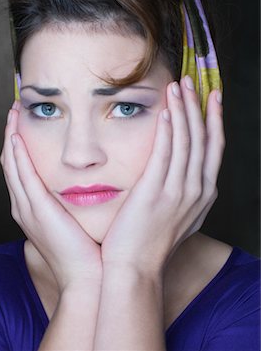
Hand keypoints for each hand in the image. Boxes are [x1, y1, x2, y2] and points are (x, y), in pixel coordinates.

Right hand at [0, 102, 102, 289]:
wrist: (88, 276)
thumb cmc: (87, 248)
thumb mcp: (74, 218)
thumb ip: (72, 198)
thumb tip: (85, 178)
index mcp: (32, 208)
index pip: (20, 168)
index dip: (18, 144)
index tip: (24, 122)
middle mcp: (24, 206)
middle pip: (11, 163)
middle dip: (10, 134)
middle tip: (14, 109)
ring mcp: (27, 208)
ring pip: (12, 165)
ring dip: (10, 137)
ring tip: (13, 112)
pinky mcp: (37, 210)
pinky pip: (23, 176)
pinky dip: (17, 155)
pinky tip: (17, 137)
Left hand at [101, 76, 224, 275]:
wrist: (136, 268)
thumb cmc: (153, 241)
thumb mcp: (180, 216)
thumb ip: (185, 192)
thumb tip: (183, 172)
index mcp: (203, 194)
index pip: (214, 148)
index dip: (215, 120)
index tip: (213, 97)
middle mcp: (196, 190)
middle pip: (203, 139)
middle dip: (200, 107)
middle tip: (194, 82)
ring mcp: (177, 191)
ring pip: (186, 141)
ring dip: (184, 111)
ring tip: (178, 87)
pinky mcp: (155, 191)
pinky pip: (165, 153)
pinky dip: (168, 130)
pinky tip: (166, 111)